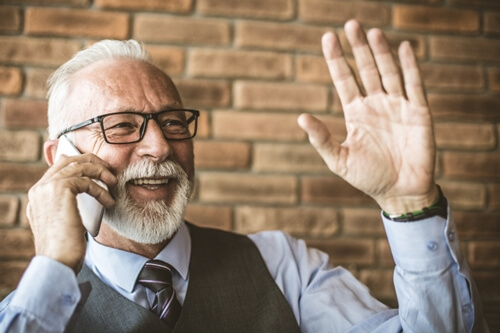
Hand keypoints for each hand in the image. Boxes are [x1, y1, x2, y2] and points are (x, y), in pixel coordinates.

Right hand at [27, 153, 116, 272]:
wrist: (57, 262)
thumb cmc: (65, 248)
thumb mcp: (66, 221)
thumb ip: (69, 204)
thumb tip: (87, 189)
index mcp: (38, 196)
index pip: (58, 168)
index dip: (80, 164)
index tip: (98, 170)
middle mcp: (39, 189)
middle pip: (67, 160)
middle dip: (91, 161)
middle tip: (108, 170)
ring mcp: (47, 188)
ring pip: (78, 165)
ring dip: (100, 171)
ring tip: (113, 181)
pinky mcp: (59, 190)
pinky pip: (86, 180)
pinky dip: (101, 190)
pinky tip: (109, 201)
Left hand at [298, 20, 437, 213]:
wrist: (400, 193)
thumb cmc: (369, 178)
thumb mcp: (339, 160)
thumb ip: (321, 139)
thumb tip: (300, 117)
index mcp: (356, 113)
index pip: (344, 79)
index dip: (337, 59)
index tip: (328, 37)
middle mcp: (376, 104)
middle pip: (366, 69)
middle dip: (358, 48)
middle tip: (351, 24)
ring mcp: (397, 106)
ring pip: (388, 72)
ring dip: (381, 52)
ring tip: (372, 32)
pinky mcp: (418, 112)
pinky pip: (414, 85)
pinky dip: (410, 67)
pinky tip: (404, 48)